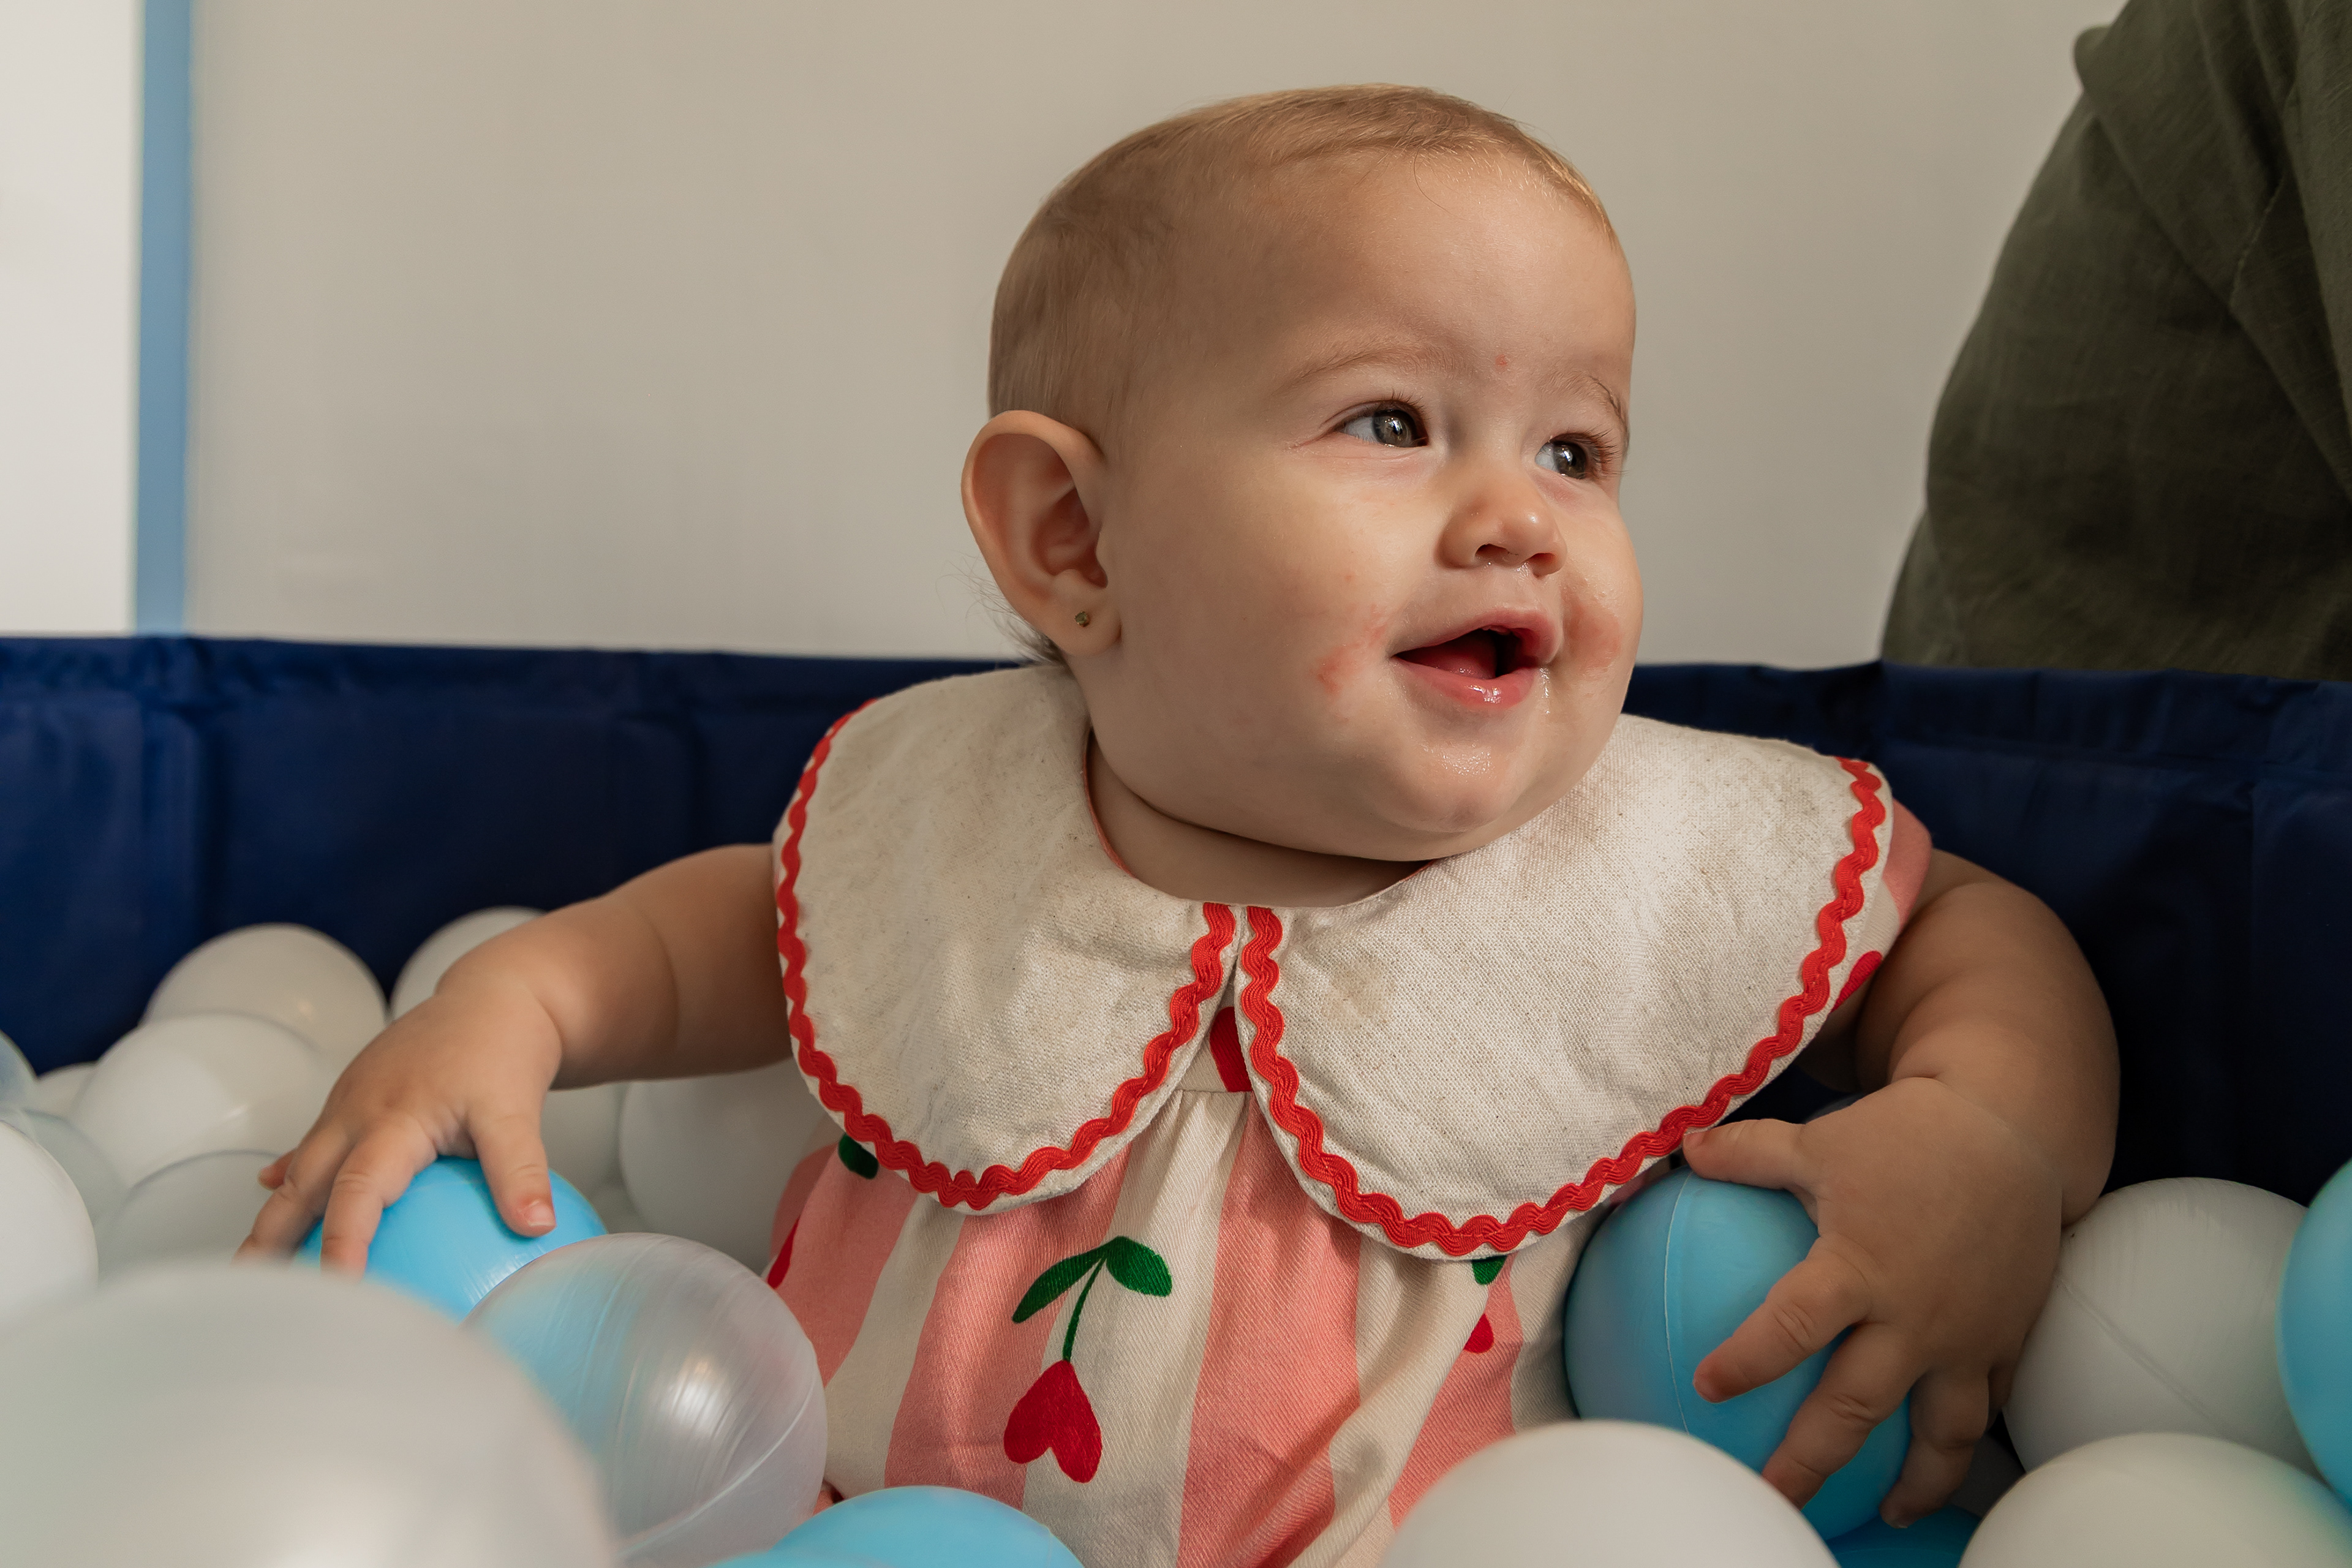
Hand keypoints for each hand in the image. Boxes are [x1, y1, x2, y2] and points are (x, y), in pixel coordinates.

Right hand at [235, 975, 565, 1271]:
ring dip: (275, 1213)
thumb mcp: (517, 1110)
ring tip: (252, 1262)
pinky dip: (294, 1170)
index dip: (344, 1240)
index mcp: (394, 1120)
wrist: (494, 996)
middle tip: (251, 1290)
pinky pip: (316, 1141)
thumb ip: (520, 1169)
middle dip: (272, 1237)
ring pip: (303, 1166)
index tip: (337, 1288)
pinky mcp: (352, 1097)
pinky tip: (274, 1190)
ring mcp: (349, 1102)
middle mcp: (357, 1112)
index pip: (359, 1190)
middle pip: (306, 1184)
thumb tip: (535, 1227)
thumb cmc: (505, 1051)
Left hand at [1680, 1076, 2063, 1524]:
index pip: (1792, 1328)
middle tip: (1774, 1498)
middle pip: (1855, 1407)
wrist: (2014, 1131)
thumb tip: (1684, 1148)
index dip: (1747, 1361)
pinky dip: (1967, 1441)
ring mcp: (1966, 1336)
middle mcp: (1913, 1316)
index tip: (1707, 1388)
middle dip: (1812, 1461)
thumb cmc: (1907, 1136)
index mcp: (1859, 1268)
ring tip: (1887, 1512)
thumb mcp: (1820, 1140)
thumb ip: (1749, 1155)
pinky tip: (1941, 1460)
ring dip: (1915, 1481)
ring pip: (1941, 1431)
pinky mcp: (2008, 1339)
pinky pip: (1989, 1406)